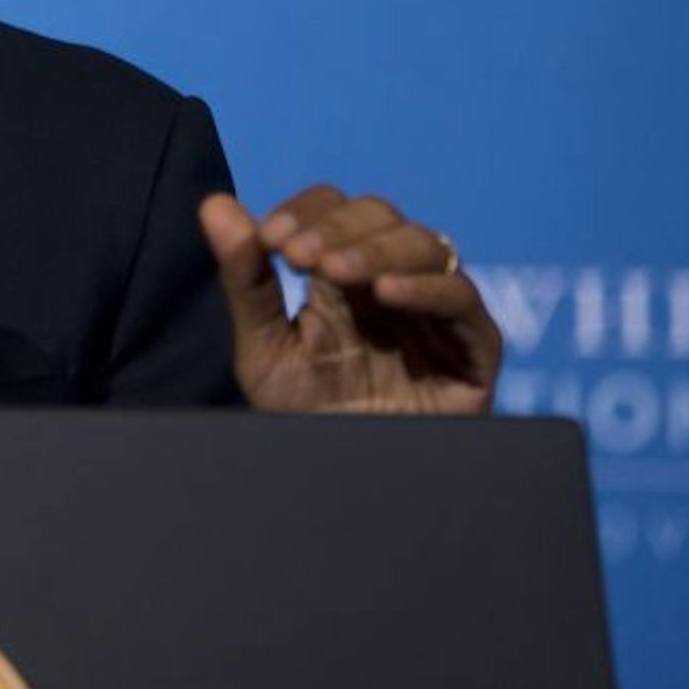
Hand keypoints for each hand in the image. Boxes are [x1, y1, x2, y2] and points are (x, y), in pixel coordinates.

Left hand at [198, 186, 501, 413]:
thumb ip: (245, 279)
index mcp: (341, 274)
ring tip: (335, 270)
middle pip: (379, 215)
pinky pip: (462, 298)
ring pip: (424, 243)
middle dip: (336, 226)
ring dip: (376, 248)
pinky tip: (385, 294)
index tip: (271, 238)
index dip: (306, 210)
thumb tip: (215, 204)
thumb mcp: (265, 347)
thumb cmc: (306, 415)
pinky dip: (427, 287)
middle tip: (298, 256)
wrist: (344, 483)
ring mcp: (434, 310)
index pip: (334, 208)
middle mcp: (391, 281)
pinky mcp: (473, 348)